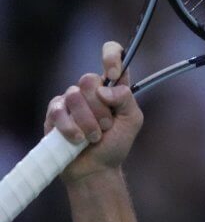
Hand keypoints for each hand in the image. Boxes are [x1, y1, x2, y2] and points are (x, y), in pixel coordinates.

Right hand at [44, 41, 143, 182]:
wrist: (96, 168)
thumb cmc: (116, 144)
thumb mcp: (132, 121)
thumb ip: (126, 100)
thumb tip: (105, 89)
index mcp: (113, 86)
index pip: (112, 53)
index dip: (111, 57)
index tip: (113, 74)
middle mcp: (91, 89)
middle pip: (89, 79)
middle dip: (100, 108)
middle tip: (106, 126)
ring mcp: (70, 99)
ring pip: (74, 96)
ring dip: (88, 122)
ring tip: (94, 137)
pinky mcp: (55, 113)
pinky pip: (59, 111)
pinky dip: (72, 129)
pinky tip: (78, 140)